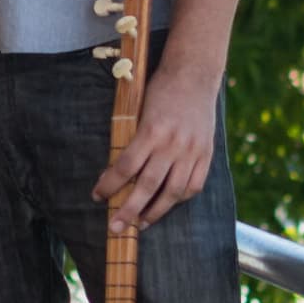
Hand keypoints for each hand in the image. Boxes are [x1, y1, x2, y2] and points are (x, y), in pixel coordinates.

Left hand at [94, 57, 218, 233]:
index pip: (125, 167)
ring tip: (140, 224)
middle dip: (129, 210)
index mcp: (151, 131)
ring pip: (172, 192)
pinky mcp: (206, 154)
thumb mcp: (139, 111)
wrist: (194, 75)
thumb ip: (132, 141)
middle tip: (115, 228)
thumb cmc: (160, 91)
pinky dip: (179, 198)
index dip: (109, 185)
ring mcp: (192, 151)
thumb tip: (115, 173)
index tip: (97, 196)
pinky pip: (194, 185)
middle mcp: (172, 144)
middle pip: (147, 186)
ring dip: (155, 212)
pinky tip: (167, 205)